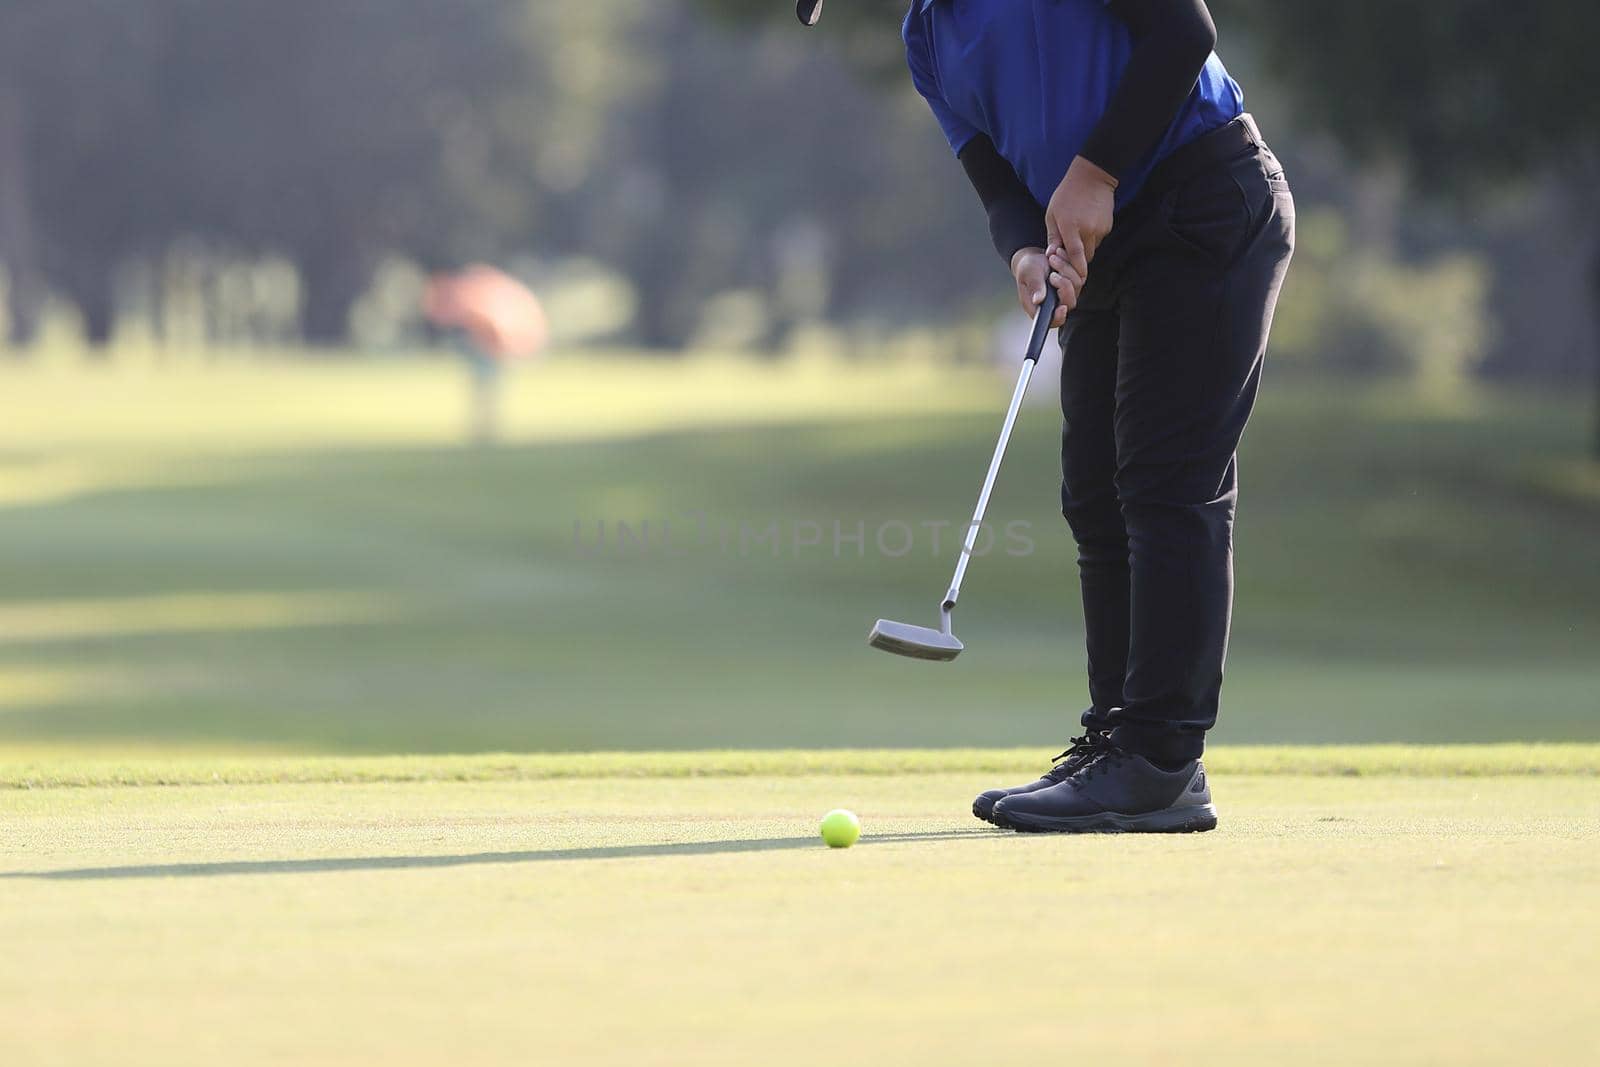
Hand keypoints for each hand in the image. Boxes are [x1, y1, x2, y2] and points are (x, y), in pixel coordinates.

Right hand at [1011, 247, 1071, 326]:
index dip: (1059, 317)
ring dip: (1065, 269)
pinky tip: (1059, 255)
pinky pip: (1080, 275)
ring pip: (1076, 286)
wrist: (1034, 258)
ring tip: (1051, 258)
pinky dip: (1070, 263)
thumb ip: (1034, 286)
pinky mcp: (1074, 284)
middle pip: (1069, 303)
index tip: (1061, 307)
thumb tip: (1038, 300)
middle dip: (1063, 285)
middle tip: (1052, 273)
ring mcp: (1066, 295)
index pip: (1052, 321)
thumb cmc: (1027, 268)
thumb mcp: (1028, 274)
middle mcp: (1055, 304)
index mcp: (1039, 308)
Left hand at [1044, 155, 1116, 306]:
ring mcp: (1100, 229)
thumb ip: (1053, 235)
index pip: (1075, 256)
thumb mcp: (1052, 213)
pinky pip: (1098, 239)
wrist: (1092, 177)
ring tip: (1075, 233)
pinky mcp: (1107, 226)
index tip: (1074, 278)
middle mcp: (1088, 230)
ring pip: (1092, 249)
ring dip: (1084, 248)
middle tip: (1067, 255)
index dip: (1075, 269)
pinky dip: (1091, 238)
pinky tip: (1085, 225)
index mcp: (1071, 227)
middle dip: (1077, 260)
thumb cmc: (1067, 194)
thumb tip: (1051, 254)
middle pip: (1085, 257)